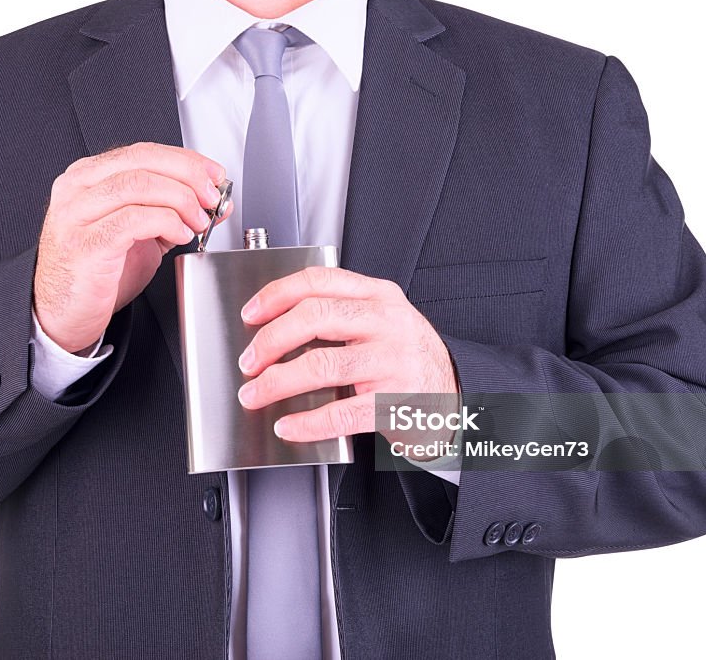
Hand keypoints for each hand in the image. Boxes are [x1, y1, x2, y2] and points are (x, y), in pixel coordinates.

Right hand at [34, 142, 230, 353]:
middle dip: (188, 175)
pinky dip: (167, 222)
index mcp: (88, 178)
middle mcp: (78, 189)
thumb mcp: (139, 234)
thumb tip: (211, 200)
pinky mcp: (86, 243)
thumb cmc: (96, 274)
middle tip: (212, 197)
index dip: (186, 160)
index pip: (143, 152)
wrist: (61, 314)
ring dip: (181, 199)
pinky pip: (134, 219)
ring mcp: (77, 215)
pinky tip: (180, 235)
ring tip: (198, 220)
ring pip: (139, 184)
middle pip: (142, 161)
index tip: (215, 174)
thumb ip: (170, 212)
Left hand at [236, 267, 458, 458]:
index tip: (251, 314)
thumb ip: (340, 316)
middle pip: (315, 317)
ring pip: (321, 364)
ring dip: (277, 382)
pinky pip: (340, 413)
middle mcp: (387, 323)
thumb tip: (275, 328)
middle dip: (270, 340)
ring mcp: (393, 362)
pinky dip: (306, 423)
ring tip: (256, 394)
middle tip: (249, 362)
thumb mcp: (381, 323)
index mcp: (379, 296)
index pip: (319, 281)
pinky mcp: (395, 403)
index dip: (276, 295)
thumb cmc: (408, 361)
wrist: (456, 399)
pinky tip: (288, 425)